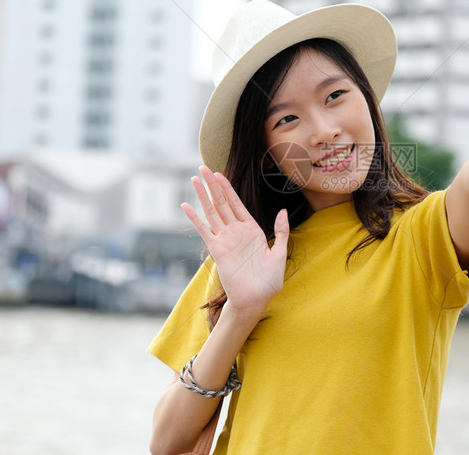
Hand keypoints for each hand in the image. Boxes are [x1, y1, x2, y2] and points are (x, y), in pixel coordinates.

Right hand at [181, 166, 288, 317]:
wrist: (256, 300)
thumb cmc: (269, 281)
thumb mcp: (279, 253)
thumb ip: (281, 232)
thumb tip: (283, 211)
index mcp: (251, 230)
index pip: (237, 203)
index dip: (227, 188)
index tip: (219, 173)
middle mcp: (236, 232)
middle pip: (222, 203)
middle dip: (212, 185)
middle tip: (202, 167)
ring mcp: (225, 240)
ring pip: (212, 212)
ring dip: (203, 195)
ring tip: (194, 179)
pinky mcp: (217, 250)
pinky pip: (204, 231)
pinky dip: (195, 218)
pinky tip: (186, 206)